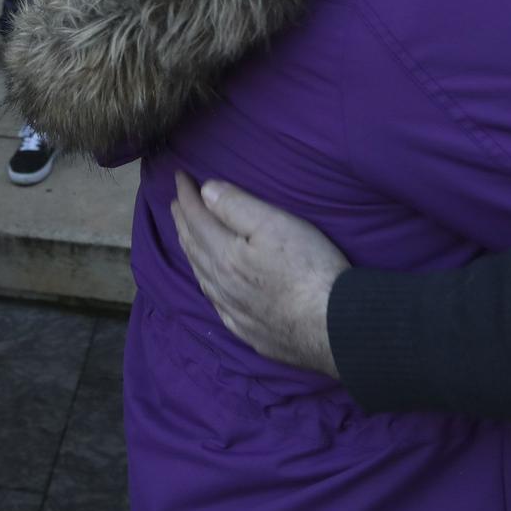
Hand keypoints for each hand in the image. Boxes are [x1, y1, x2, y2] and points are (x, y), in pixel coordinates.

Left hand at [170, 170, 346, 377]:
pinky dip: (207, 286)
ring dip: (190, 253)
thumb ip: (237, 206)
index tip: (179, 177)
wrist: (334, 327)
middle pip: (193, 248)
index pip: (196, 218)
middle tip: (175, 204)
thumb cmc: (309, 269)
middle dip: (182, 222)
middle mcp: (222, 285)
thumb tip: (205, 191)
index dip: (186, 196)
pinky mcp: (250, 333)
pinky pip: (217, 305)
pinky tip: (211, 286)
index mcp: (224, 255)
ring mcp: (234, 312)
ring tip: (186, 237)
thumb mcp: (275, 224)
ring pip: (201, 277)